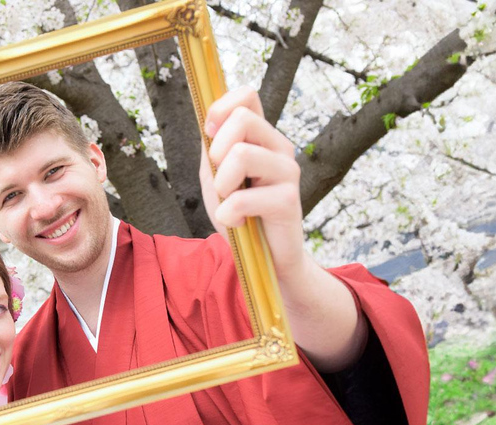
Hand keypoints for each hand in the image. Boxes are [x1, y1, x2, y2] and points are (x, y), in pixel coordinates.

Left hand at [199, 86, 306, 280]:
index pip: (247, 95)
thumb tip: (206, 118)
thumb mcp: (218, 177)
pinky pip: (242, 198)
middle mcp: (279, 147)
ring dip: (222, 186)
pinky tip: (238, 223)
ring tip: (229, 203)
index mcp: (262, 137)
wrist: (265, 258)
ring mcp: (288, 171)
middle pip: (242, 118)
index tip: (210, 134)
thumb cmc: (241, 215)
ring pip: (241, 154)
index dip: (221, 108)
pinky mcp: (289, 200)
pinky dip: (228, 215)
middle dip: (217, 151)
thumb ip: (212, 148)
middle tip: (222, 180)